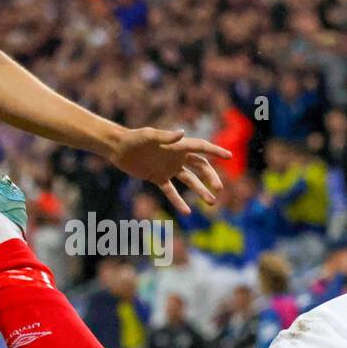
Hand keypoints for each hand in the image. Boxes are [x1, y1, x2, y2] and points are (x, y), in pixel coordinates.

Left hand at [105, 127, 231, 214]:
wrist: (117, 148)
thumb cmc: (133, 138)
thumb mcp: (148, 136)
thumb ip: (166, 136)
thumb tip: (182, 134)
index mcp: (177, 146)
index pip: (201, 148)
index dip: (215, 151)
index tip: (229, 157)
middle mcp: (176, 157)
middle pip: (200, 167)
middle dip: (211, 178)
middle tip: (219, 189)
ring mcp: (168, 168)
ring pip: (190, 180)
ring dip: (201, 191)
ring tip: (211, 202)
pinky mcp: (158, 177)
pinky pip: (171, 191)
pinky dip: (178, 201)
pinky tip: (187, 212)